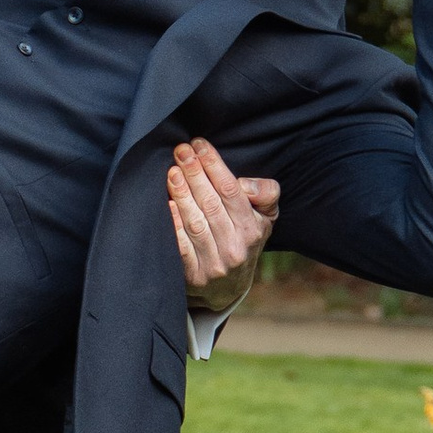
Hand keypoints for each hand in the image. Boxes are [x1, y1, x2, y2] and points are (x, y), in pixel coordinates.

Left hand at [169, 138, 279, 312]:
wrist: (229, 287)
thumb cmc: (245, 239)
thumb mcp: (266, 217)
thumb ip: (265, 194)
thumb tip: (245, 184)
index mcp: (253, 230)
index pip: (232, 191)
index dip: (214, 165)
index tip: (199, 145)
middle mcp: (235, 248)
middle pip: (211, 204)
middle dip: (194, 173)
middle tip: (181, 151)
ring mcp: (214, 264)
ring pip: (195, 222)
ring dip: (182, 194)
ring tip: (172, 171)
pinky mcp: (194, 275)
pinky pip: (181, 245)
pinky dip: (174, 223)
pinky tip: (167, 203)